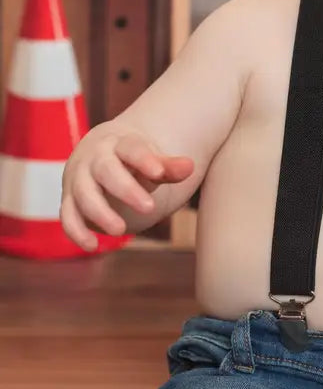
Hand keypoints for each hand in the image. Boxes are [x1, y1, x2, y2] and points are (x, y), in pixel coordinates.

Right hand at [61, 130, 193, 249]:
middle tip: (149, 208)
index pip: (131, 148)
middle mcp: (93, 159)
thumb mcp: (151, 162)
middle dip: (125, 189)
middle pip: (105, 170)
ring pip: (83, 194)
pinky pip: (67, 216)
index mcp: (118, 143)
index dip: (144, 160)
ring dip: (100, 213)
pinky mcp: (69, 200)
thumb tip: (189, 167)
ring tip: (120, 230)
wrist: (99, 155)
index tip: (159, 173)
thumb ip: (169, 167)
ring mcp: (77, 179)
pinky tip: (93, 246)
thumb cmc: (133, 161)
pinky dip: (77, 231)